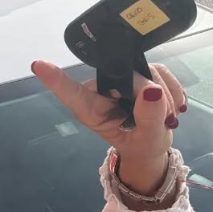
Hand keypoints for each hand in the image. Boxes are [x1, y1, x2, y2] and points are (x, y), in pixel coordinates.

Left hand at [31, 60, 186, 194]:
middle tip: (165, 116)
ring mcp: (120, 81)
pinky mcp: (139, 74)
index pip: (71, 92)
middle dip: (150, 93)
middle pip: (124, 76)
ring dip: (165, 95)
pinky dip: (172, 88)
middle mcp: (101, 92)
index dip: (56, 79)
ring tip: (169, 117)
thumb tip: (152, 92)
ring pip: (146, 72)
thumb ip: (149, 118)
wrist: (152, 145)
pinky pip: (159, 70)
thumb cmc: (140, 146)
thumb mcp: (147, 140)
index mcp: (91, 110)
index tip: (37, 65)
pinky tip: (174, 107)